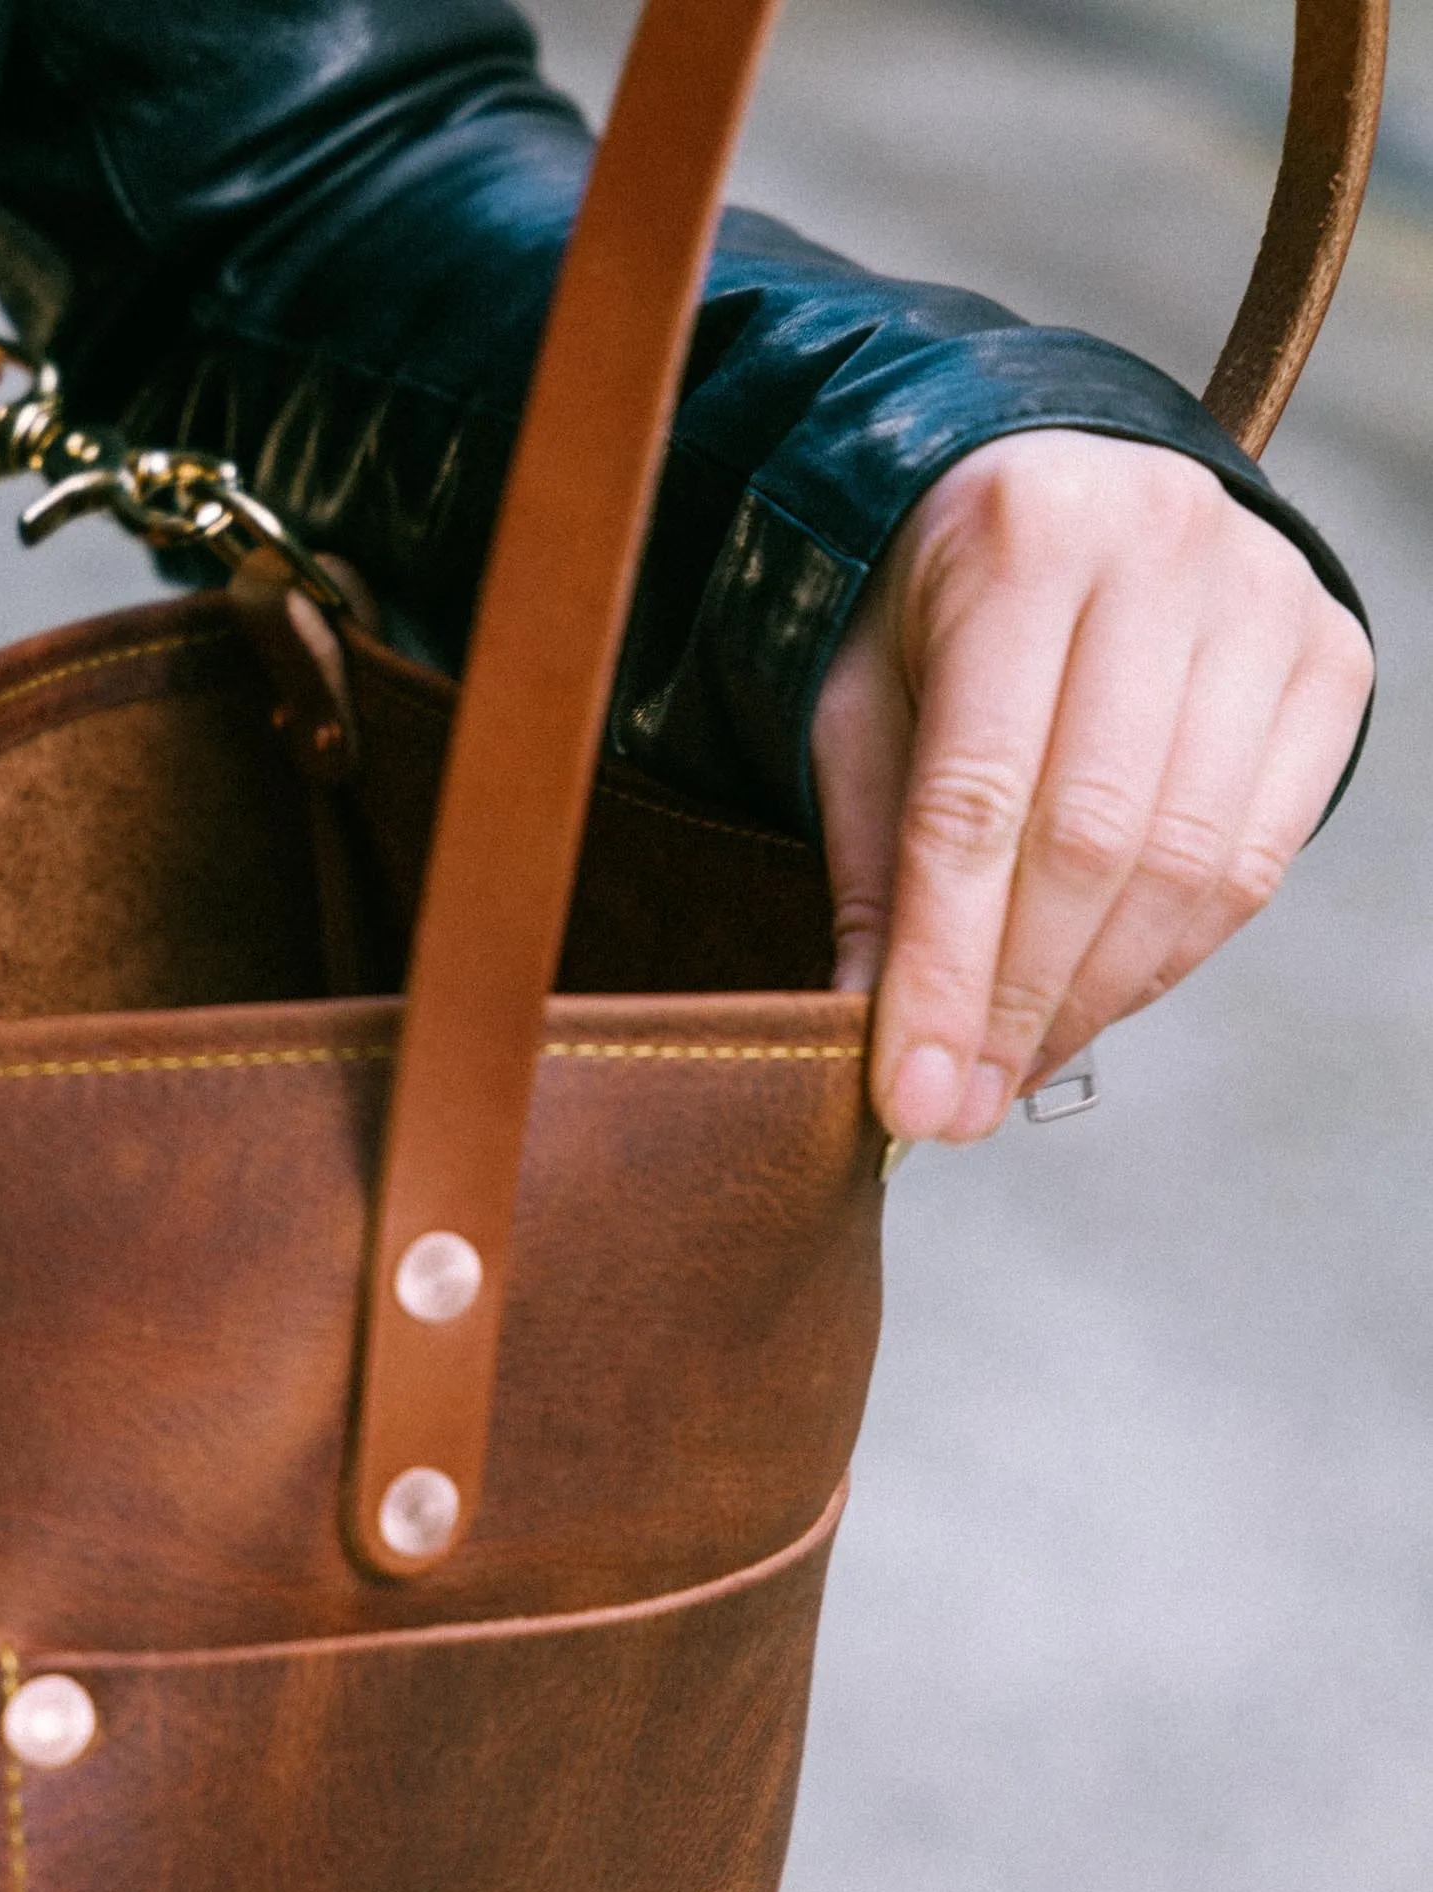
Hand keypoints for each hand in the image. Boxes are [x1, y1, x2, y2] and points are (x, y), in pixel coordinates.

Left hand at [813, 431, 1373, 1145]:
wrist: (1063, 483)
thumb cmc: (934, 605)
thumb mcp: (860, 703)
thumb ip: (873, 860)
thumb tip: (874, 1035)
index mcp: (1024, 538)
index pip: (979, 801)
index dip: (945, 970)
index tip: (909, 1097)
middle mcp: (1164, 547)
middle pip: (1094, 843)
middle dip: (1017, 1005)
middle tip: (957, 1110)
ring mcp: (1267, 599)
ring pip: (1187, 864)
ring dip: (1094, 1001)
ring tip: (1010, 1071)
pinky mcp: (1328, 659)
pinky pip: (1255, 860)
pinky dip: (1169, 958)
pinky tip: (1094, 1001)